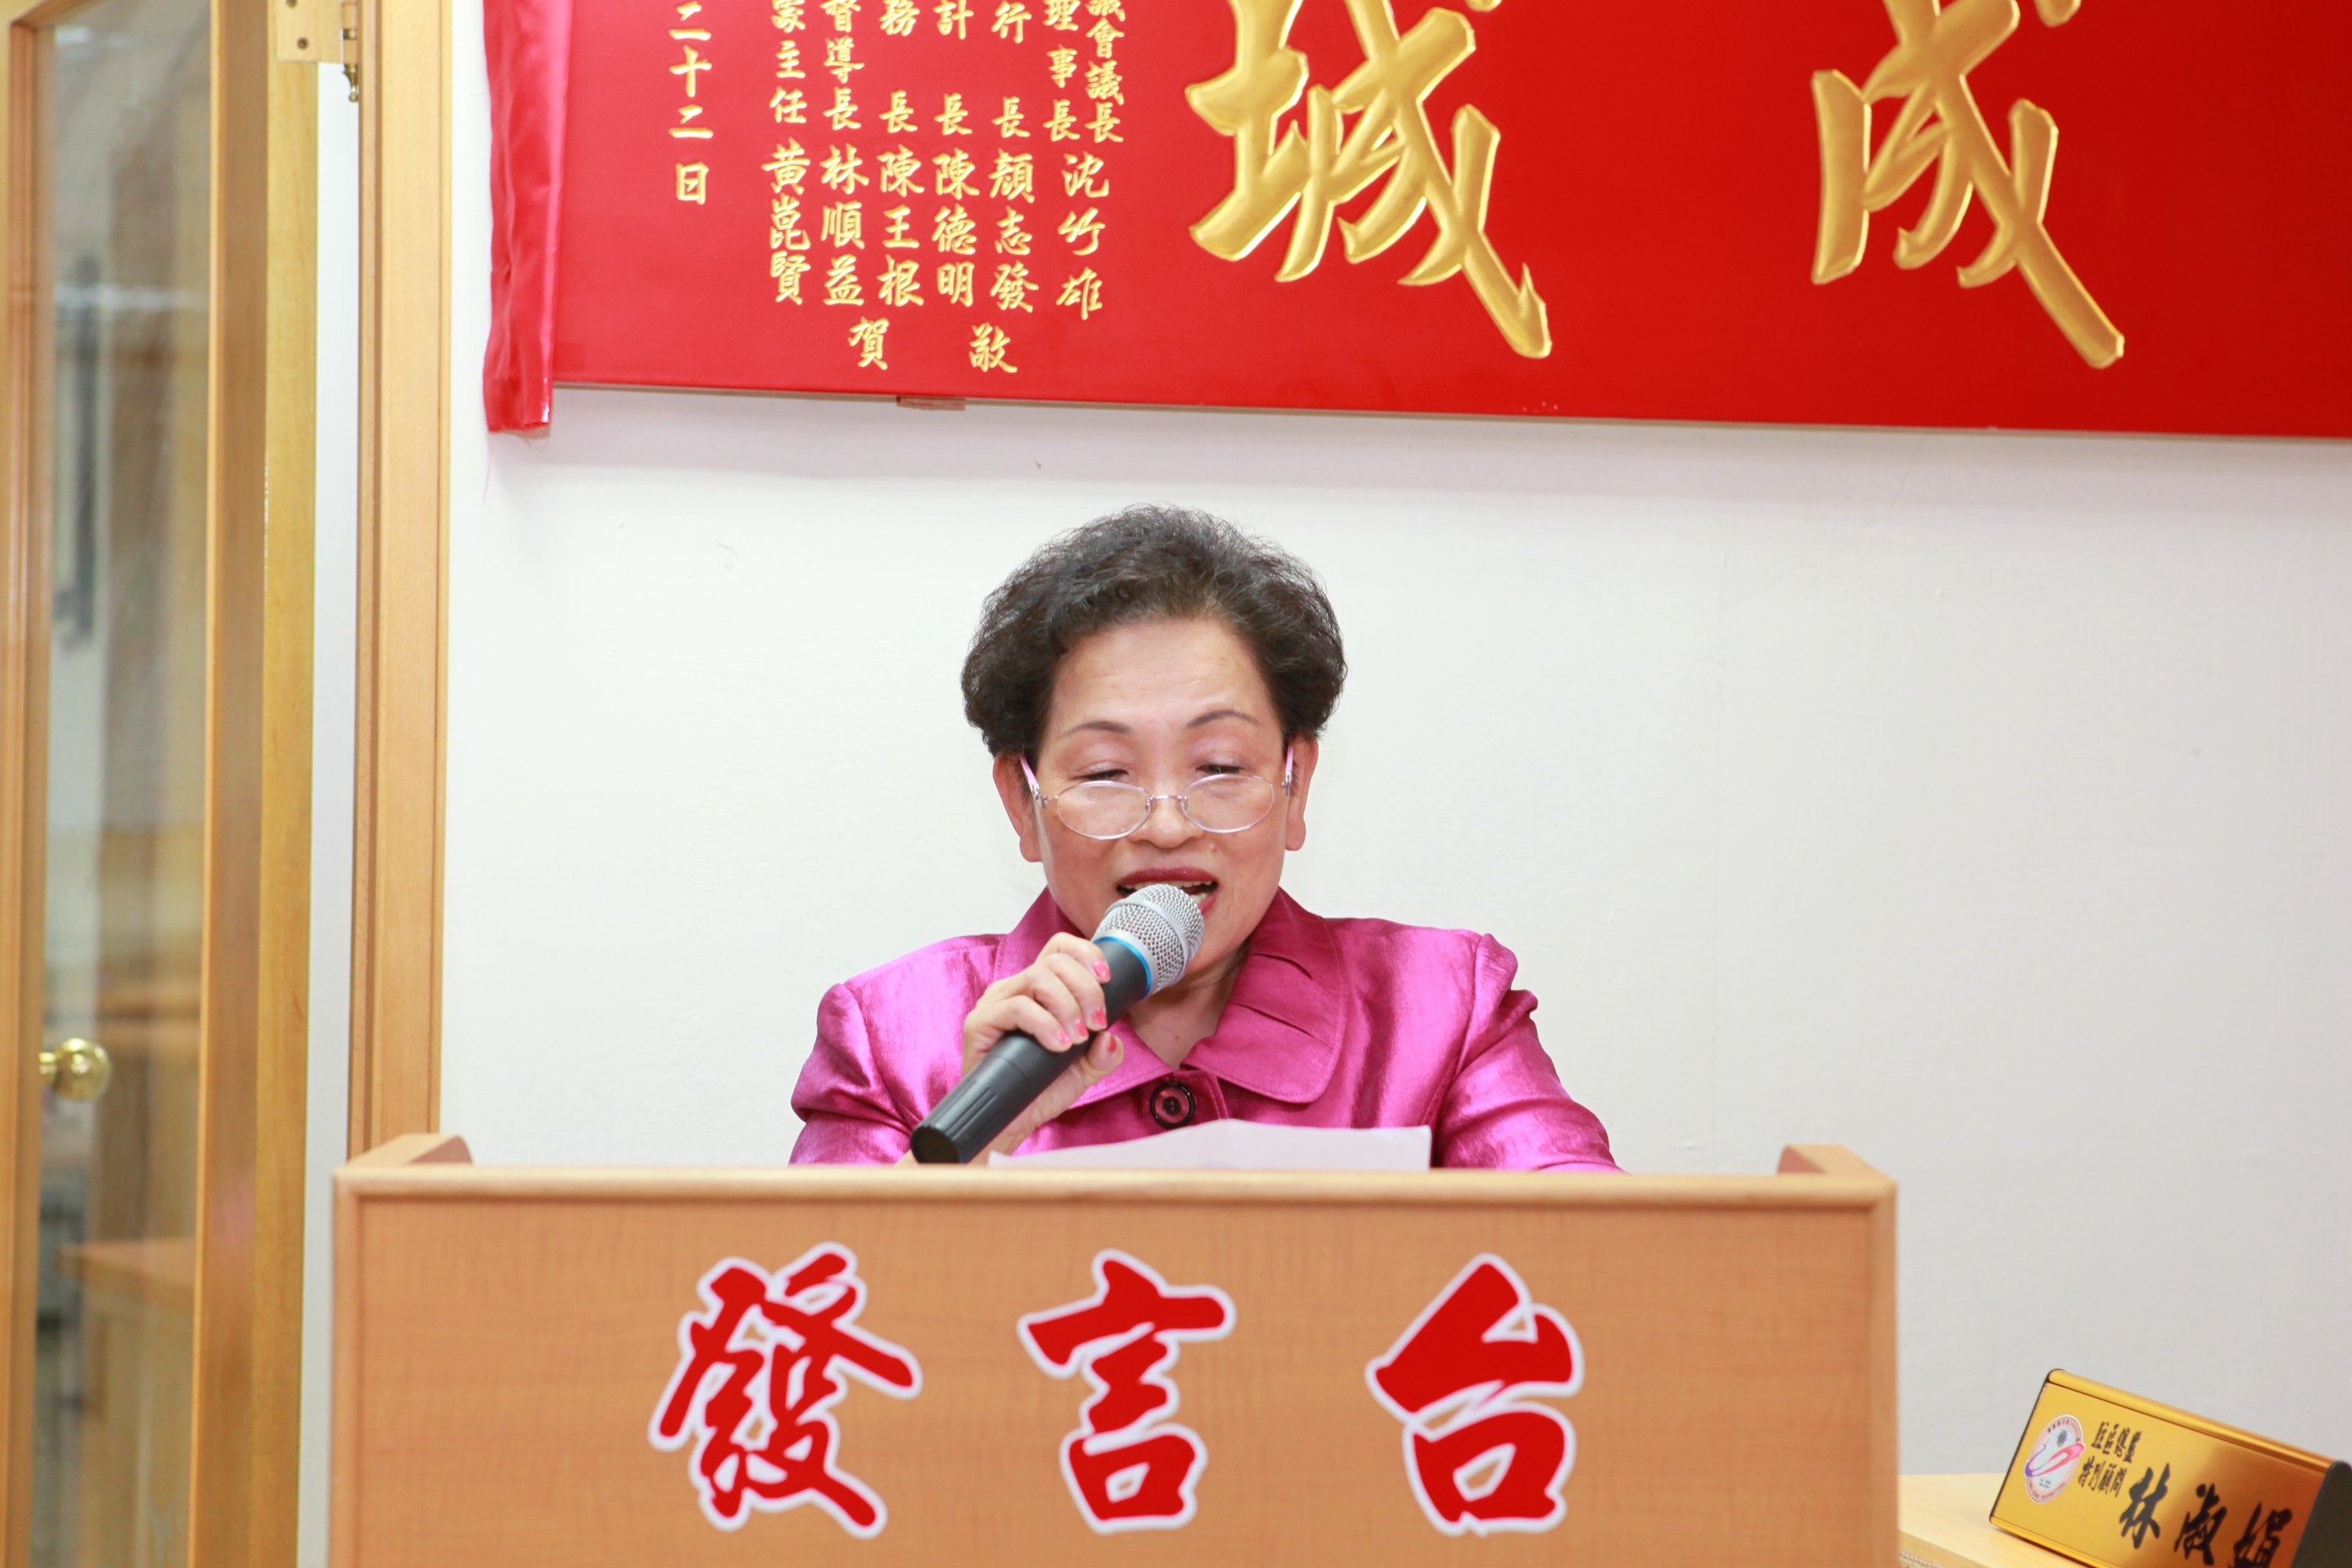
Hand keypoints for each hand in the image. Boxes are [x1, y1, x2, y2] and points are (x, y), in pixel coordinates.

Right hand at [958, 932, 1126, 1157]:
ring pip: (1038, 977)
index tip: (1107, 980)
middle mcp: (1017, 988)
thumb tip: (1111, 1039)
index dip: (1086, 954)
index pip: (1060, 948)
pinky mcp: (980, 1022)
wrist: (1011, 1122)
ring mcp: (997, 1003)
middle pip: (1055, 960)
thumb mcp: (1084, 1071)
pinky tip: (1059, 1046)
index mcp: (1039, 990)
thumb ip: (1103, 1054)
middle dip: (1086, 988)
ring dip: (1068, 1006)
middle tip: (1097, 1023)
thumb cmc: (1041, 1089)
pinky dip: (1046, 1025)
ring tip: (1077, 1039)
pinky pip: (1017, 1007)